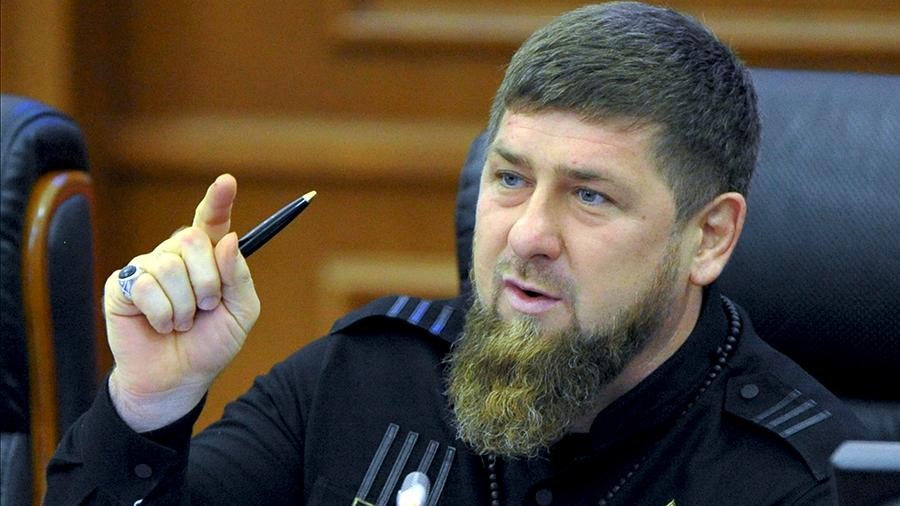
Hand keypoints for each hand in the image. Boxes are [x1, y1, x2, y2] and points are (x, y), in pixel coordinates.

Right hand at [104, 174, 260, 430]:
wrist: (177, 380)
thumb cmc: (210, 345)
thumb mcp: (241, 313)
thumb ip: (240, 277)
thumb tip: (228, 239)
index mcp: (209, 258)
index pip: (212, 221)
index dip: (218, 199)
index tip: (227, 181)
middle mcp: (177, 256)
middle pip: (194, 240)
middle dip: (208, 281)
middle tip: (205, 308)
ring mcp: (148, 268)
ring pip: (171, 266)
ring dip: (185, 305)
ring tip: (181, 323)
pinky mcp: (123, 285)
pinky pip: (148, 286)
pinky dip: (162, 314)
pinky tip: (160, 325)